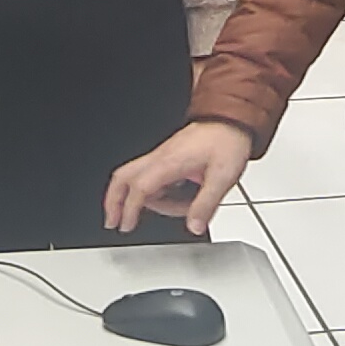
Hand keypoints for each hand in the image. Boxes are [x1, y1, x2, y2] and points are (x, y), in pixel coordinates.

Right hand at [103, 117, 253, 238]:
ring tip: (156, 213)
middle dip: (112, 200)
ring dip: (138, 198)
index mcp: (170, 162)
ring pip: (134, 175)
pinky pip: (148, 173)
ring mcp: (163, 154)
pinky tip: (167, 199)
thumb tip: (194, 226)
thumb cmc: (227, 141)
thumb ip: (206, 205)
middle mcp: (161, 157)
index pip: (140, 188)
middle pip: (122, 176)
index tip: (126, 225)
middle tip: (112, 220)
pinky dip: (150, 190)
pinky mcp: (169, 154)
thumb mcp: (223, 177)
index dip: (130, 209)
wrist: (232, 118)